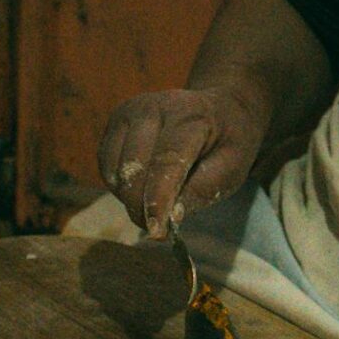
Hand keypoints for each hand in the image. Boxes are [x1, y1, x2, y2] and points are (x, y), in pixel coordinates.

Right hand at [98, 85, 269, 237]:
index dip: (158, 199)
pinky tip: (143, 188)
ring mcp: (128, 113)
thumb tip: (170, 216)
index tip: (156, 231)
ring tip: (158, 200)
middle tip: (160, 229)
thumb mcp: (232, 168)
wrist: (216, 109)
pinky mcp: (114, 124)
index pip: (166, 161)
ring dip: (131, 199)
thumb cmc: (226, 143)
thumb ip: (203, 190)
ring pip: (116, 172)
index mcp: (188, 115)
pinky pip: (107, 168)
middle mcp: (152, 107)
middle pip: (134, 168)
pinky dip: (121, 188)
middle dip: (142, 207)